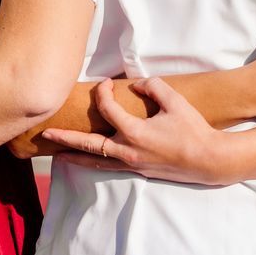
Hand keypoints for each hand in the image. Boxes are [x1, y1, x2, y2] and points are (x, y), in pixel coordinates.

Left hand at [44, 78, 237, 184]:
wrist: (209, 160)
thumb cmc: (193, 130)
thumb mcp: (175, 102)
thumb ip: (153, 87)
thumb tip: (136, 85)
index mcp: (134, 132)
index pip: (108, 110)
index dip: (103, 93)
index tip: (105, 83)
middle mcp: (128, 151)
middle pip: (89, 144)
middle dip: (67, 137)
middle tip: (47, 133)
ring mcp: (132, 164)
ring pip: (96, 161)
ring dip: (76, 156)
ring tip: (58, 154)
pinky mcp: (140, 171)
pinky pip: (110, 167)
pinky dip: (94, 163)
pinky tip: (88, 161)